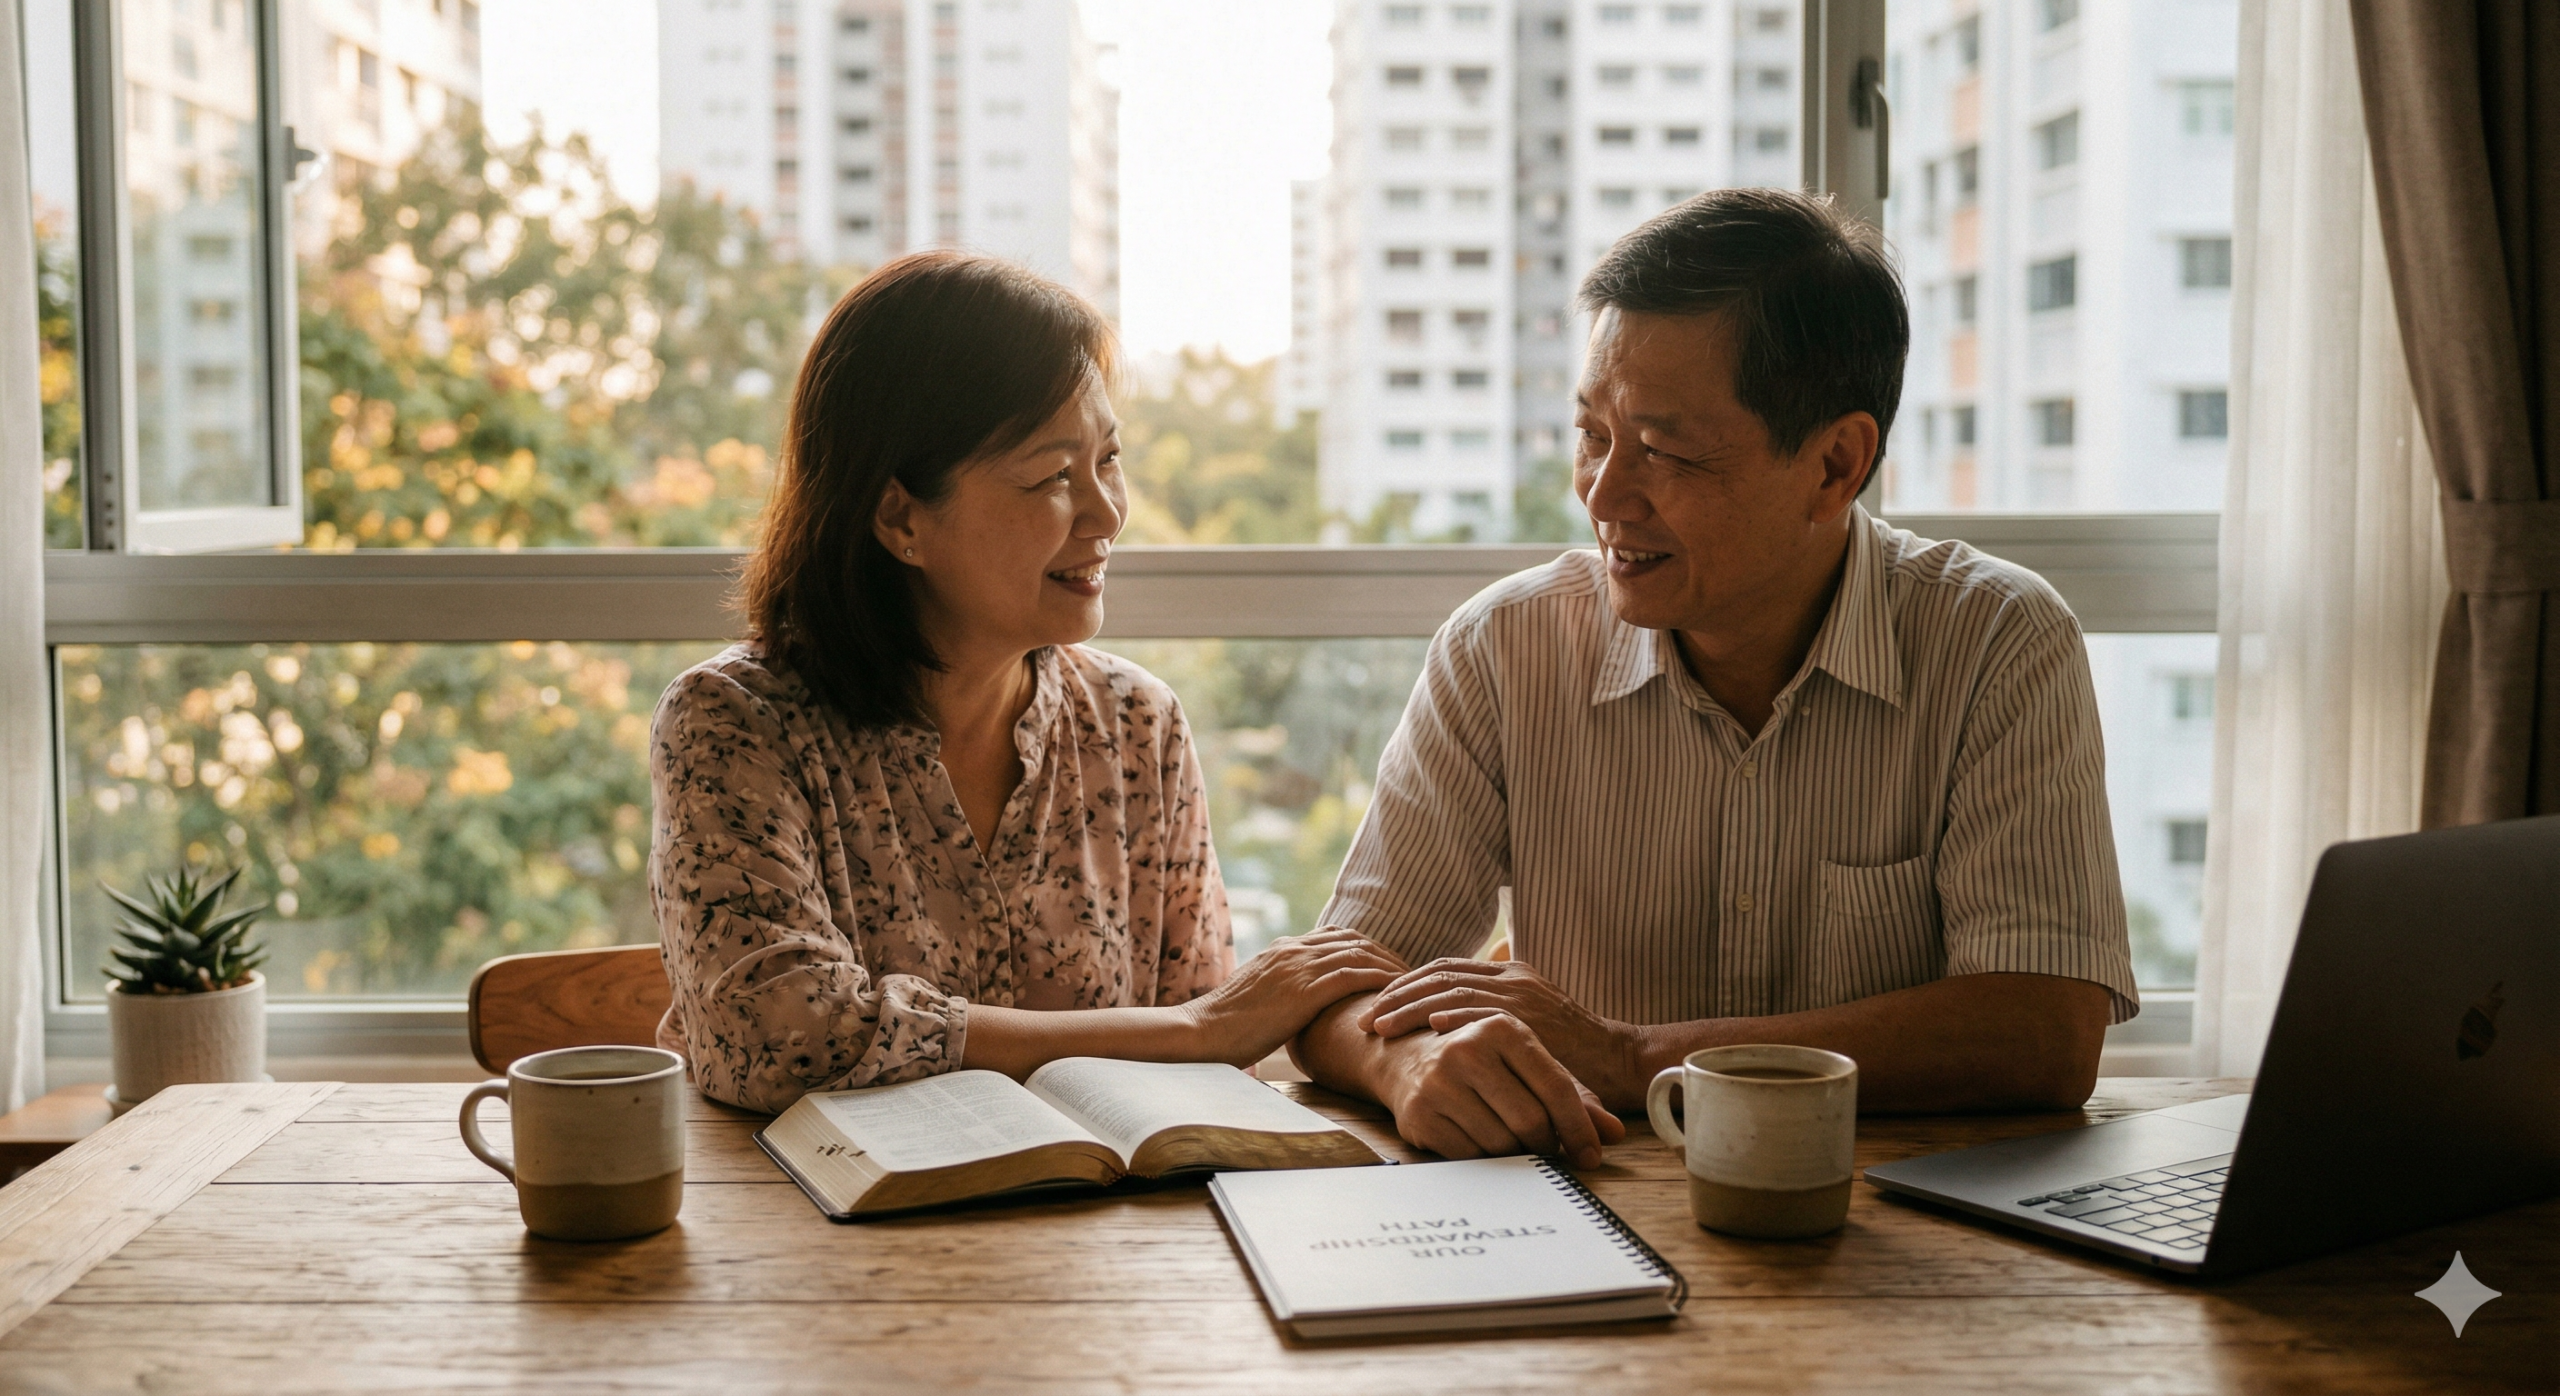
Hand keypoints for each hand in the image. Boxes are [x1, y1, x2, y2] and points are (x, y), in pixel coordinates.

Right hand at [1183, 929, 1405, 1067]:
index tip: (1387, 966)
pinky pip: (1355, 975)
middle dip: (1386, 954)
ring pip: (1360, 953)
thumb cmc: (1224, 1029)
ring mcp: (1298, 966)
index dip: (1366, 949)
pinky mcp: (1304, 988)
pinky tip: (1396, 994)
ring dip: (1391, 967)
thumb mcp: (1256, 1002)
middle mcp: (1292, 949)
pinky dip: (1380, 981)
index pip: (1336, 936)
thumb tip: (1297, 1014)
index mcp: (1281, 949)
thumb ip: (1279, 996)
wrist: (1200, 1033)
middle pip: (1354, 940)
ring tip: (1412, 985)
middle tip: (1411, 975)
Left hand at [1360, 958, 1641, 1108]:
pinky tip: (1426, 1031)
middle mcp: (1511, 976)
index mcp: (1508, 973)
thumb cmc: (1574, 1051)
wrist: (1622, 1058)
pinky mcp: (1533, 1017)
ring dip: (1410, 1009)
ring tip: (1380, 1027)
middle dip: (1397, 994)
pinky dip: (1451, 1018)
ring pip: (1451, 991)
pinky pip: (1484, 1012)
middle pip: (1439, 975)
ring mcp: (1522, 993)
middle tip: (1366, 1017)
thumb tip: (1451, 1025)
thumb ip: (1495, 1017)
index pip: (1444, 970)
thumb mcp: (1530, 1025)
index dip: (1406, 985)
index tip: (1377, 1004)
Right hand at [1371, 1011, 1623, 1169]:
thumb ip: (1573, 1095)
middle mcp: (1468, 1049)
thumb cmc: (1481, 1062)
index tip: (1591, 1156)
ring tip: (1511, 1139)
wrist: (1404, 1055)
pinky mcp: (1419, 1114)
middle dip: (1546, 1144)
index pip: (1556, 1087)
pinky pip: (1470, 1157)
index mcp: (1501, 1027)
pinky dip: (1484, 1159)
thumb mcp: (1525, 1064)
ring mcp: (1439, 1082)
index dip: (1579, 1127)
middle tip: (1548, 1150)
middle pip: (1531, 1121)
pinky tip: (1481, 1141)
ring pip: (1501, 1143)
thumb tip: (1615, 1134)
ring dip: (1515, 1152)